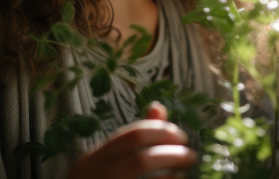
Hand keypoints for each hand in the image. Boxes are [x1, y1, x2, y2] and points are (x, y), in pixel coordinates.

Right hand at [69, 101, 194, 178]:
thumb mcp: (107, 165)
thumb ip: (132, 139)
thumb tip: (157, 107)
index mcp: (88, 163)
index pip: (131, 136)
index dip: (162, 133)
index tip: (182, 137)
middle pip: (140, 159)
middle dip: (171, 154)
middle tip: (191, 155)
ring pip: (143, 178)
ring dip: (173, 174)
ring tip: (186, 172)